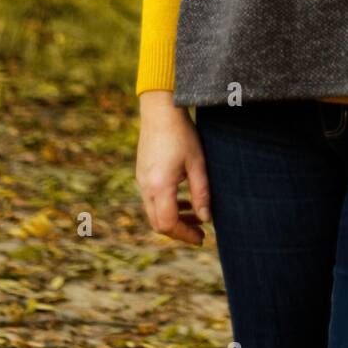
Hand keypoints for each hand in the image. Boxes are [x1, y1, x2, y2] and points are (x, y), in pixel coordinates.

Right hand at [136, 91, 210, 245]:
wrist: (160, 110)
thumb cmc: (182, 134)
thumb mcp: (197, 163)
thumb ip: (201, 193)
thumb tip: (206, 219)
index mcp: (160, 186)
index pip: (168, 224)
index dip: (185, 235)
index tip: (202, 238)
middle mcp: (146, 186)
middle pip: (158, 223)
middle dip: (179, 230)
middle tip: (200, 231)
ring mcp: (141, 180)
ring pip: (154, 212)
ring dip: (174, 217)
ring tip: (196, 214)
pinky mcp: (142, 173)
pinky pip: (151, 199)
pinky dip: (167, 205)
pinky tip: (183, 199)